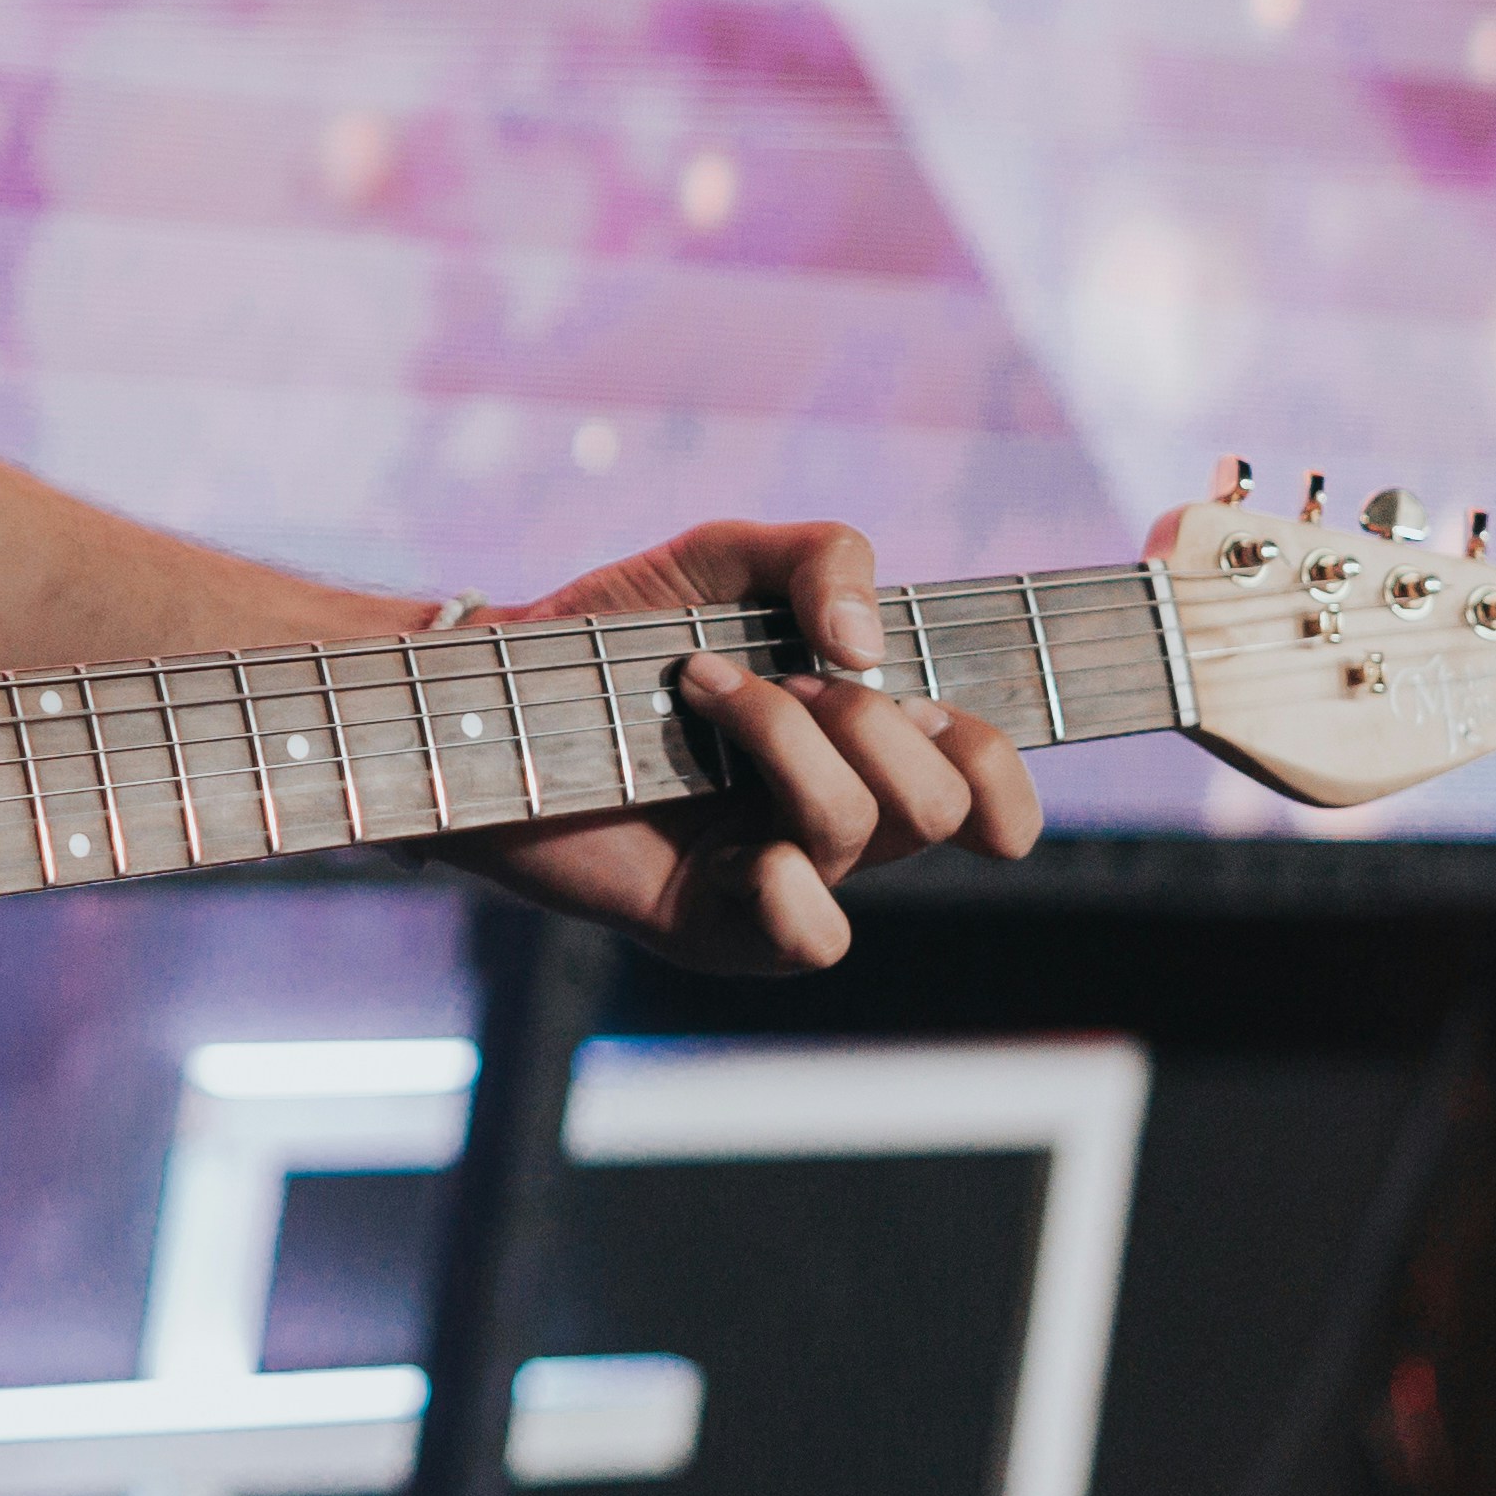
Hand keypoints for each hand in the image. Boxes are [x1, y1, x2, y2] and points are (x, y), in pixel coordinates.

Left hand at [451, 518, 1039, 973]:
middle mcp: (834, 818)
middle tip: (775, 676)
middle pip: (939, 802)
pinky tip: (734, 847)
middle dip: (863, 717)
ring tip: (700, 692)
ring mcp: (778, 877)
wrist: (493, 687)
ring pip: (860, 831)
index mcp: (860, 747)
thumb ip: (825, 556)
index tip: (928, 706)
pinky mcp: (716, 927)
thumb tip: (868, 652)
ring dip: (785, 739)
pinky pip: (812, 939)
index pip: (989, 784)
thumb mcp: (724, 558)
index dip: (1002, 765)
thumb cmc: (614, 631)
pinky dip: (790, 887)